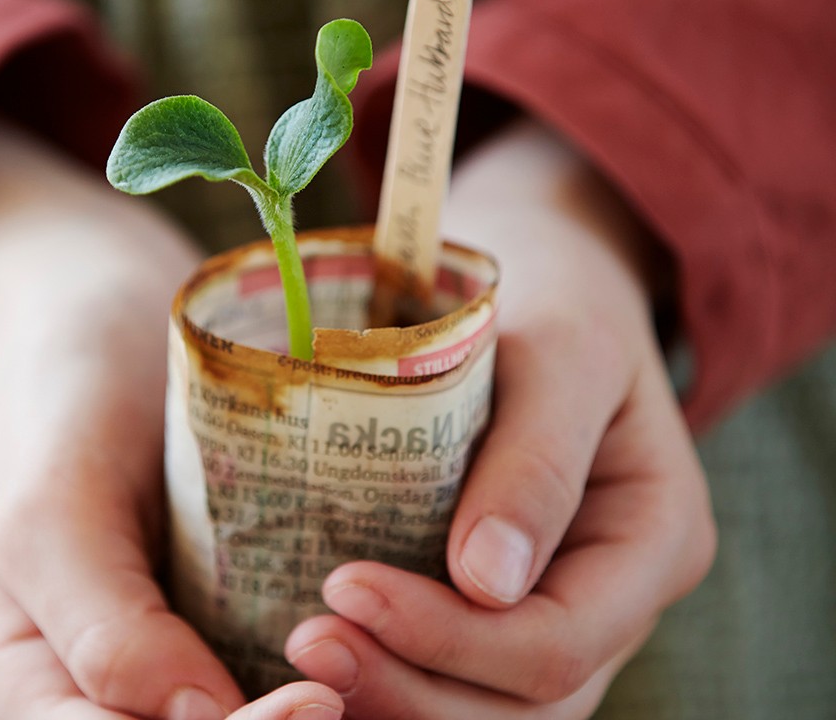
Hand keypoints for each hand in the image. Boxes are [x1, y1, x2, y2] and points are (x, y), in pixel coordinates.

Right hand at [0, 117, 342, 718]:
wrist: (103, 329)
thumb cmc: (57, 411)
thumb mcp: (49, 509)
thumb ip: (102, 628)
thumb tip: (202, 718)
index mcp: (36, 692)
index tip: (313, 704)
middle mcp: (109, 693)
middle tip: (354, 683)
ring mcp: (178, 657)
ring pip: (240, 717)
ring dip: (330, 705)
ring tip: (385, 658)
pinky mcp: (234, 617)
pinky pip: (279, 667)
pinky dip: (343, 665)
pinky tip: (388, 634)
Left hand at [284, 120, 716, 717]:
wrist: (540, 283)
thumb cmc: (554, 302)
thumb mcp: (561, 353)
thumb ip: (537, 461)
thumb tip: (486, 582)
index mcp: (654, 538)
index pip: (559, 640)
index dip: (451, 638)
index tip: (344, 585)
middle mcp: (616, 595)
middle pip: (526, 703)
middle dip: (412, 686)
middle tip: (307, 644)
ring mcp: (560, 605)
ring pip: (488, 707)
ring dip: (395, 695)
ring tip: (305, 655)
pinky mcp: (498, 600)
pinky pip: (454, 671)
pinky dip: (393, 671)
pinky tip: (329, 649)